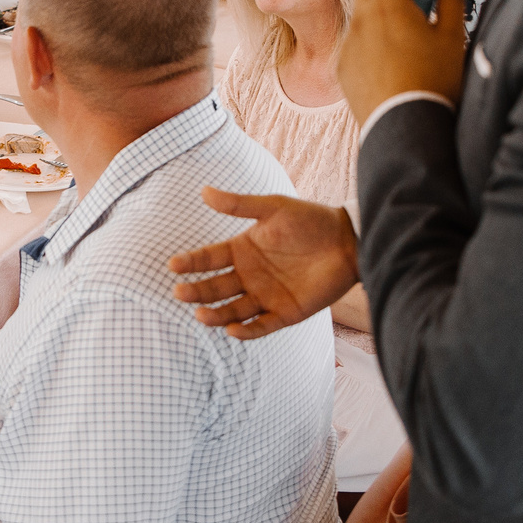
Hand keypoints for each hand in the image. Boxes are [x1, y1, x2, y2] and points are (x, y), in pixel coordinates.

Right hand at [168, 188, 359, 339]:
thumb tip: (203, 191)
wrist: (349, 242)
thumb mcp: (274, 207)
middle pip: (216, 287)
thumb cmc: (311, 220)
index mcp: (243, 249)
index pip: (209, 258)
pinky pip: (261, 326)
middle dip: (197, 291)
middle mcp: (249, 275)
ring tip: (200, 314)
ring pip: (233, 310)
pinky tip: (233, 330)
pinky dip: (246, 331)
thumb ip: (239, 204)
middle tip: (180, 292)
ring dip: (216, 314)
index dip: (191, 262)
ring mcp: (265, 295)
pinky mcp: (284, 313)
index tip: (172, 265)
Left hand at [337, 0, 466, 124]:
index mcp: (388, 5)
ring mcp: (348, 45)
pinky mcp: (342, 68)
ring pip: (361, 16)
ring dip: (380, 18)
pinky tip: (394, 68)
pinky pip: (355, 44)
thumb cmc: (434, 83)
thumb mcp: (453, 36)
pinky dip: (371, 46)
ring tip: (407, 44)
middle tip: (414, 6)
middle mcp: (361, 20)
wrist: (407, 131)